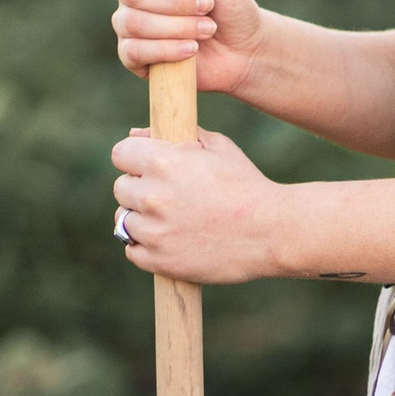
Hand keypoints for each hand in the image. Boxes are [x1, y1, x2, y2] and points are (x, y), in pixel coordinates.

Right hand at [110, 0, 266, 99]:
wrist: (243, 49)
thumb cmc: (230, 3)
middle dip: (176, 1)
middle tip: (207, 6)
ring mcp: (128, 23)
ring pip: (134, 22)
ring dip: (179, 27)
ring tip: (208, 29)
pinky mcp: (131, 56)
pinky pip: (133, 52)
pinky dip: (167, 50)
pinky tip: (191, 49)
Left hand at [111, 127, 287, 284]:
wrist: (273, 232)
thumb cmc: (247, 185)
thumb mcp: (218, 147)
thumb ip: (177, 136)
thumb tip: (137, 134)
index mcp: (164, 161)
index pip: (121, 153)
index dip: (135, 159)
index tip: (147, 168)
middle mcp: (153, 196)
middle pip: (121, 188)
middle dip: (140, 190)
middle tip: (168, 197)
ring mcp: (155, 231)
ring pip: (124, 221)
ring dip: (142, 220)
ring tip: (170, 222)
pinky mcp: (160, 261)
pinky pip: (132, 251)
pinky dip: (145, 247)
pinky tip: (167, 241)